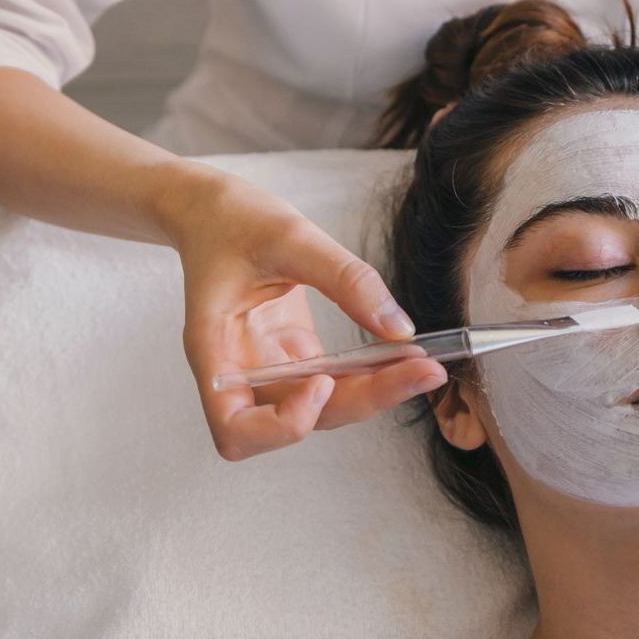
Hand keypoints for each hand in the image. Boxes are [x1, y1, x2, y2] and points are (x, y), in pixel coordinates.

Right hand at [162, 166, 448, 459]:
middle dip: (360, 402)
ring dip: (372, 394)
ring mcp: (266, 367)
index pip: (235, 429)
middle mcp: (239, 371)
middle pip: (295, 423)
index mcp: (214, 350)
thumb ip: (346, 280)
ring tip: (424, 365)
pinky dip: (369, 375)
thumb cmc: (233, 219)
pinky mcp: (291, 355)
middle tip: (422, 372)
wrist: (214, 209)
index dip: (281, 424)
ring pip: (321, 408)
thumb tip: (401, 329)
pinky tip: (404, 354)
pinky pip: (333, 381)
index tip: (322, 381)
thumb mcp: (291, 236)